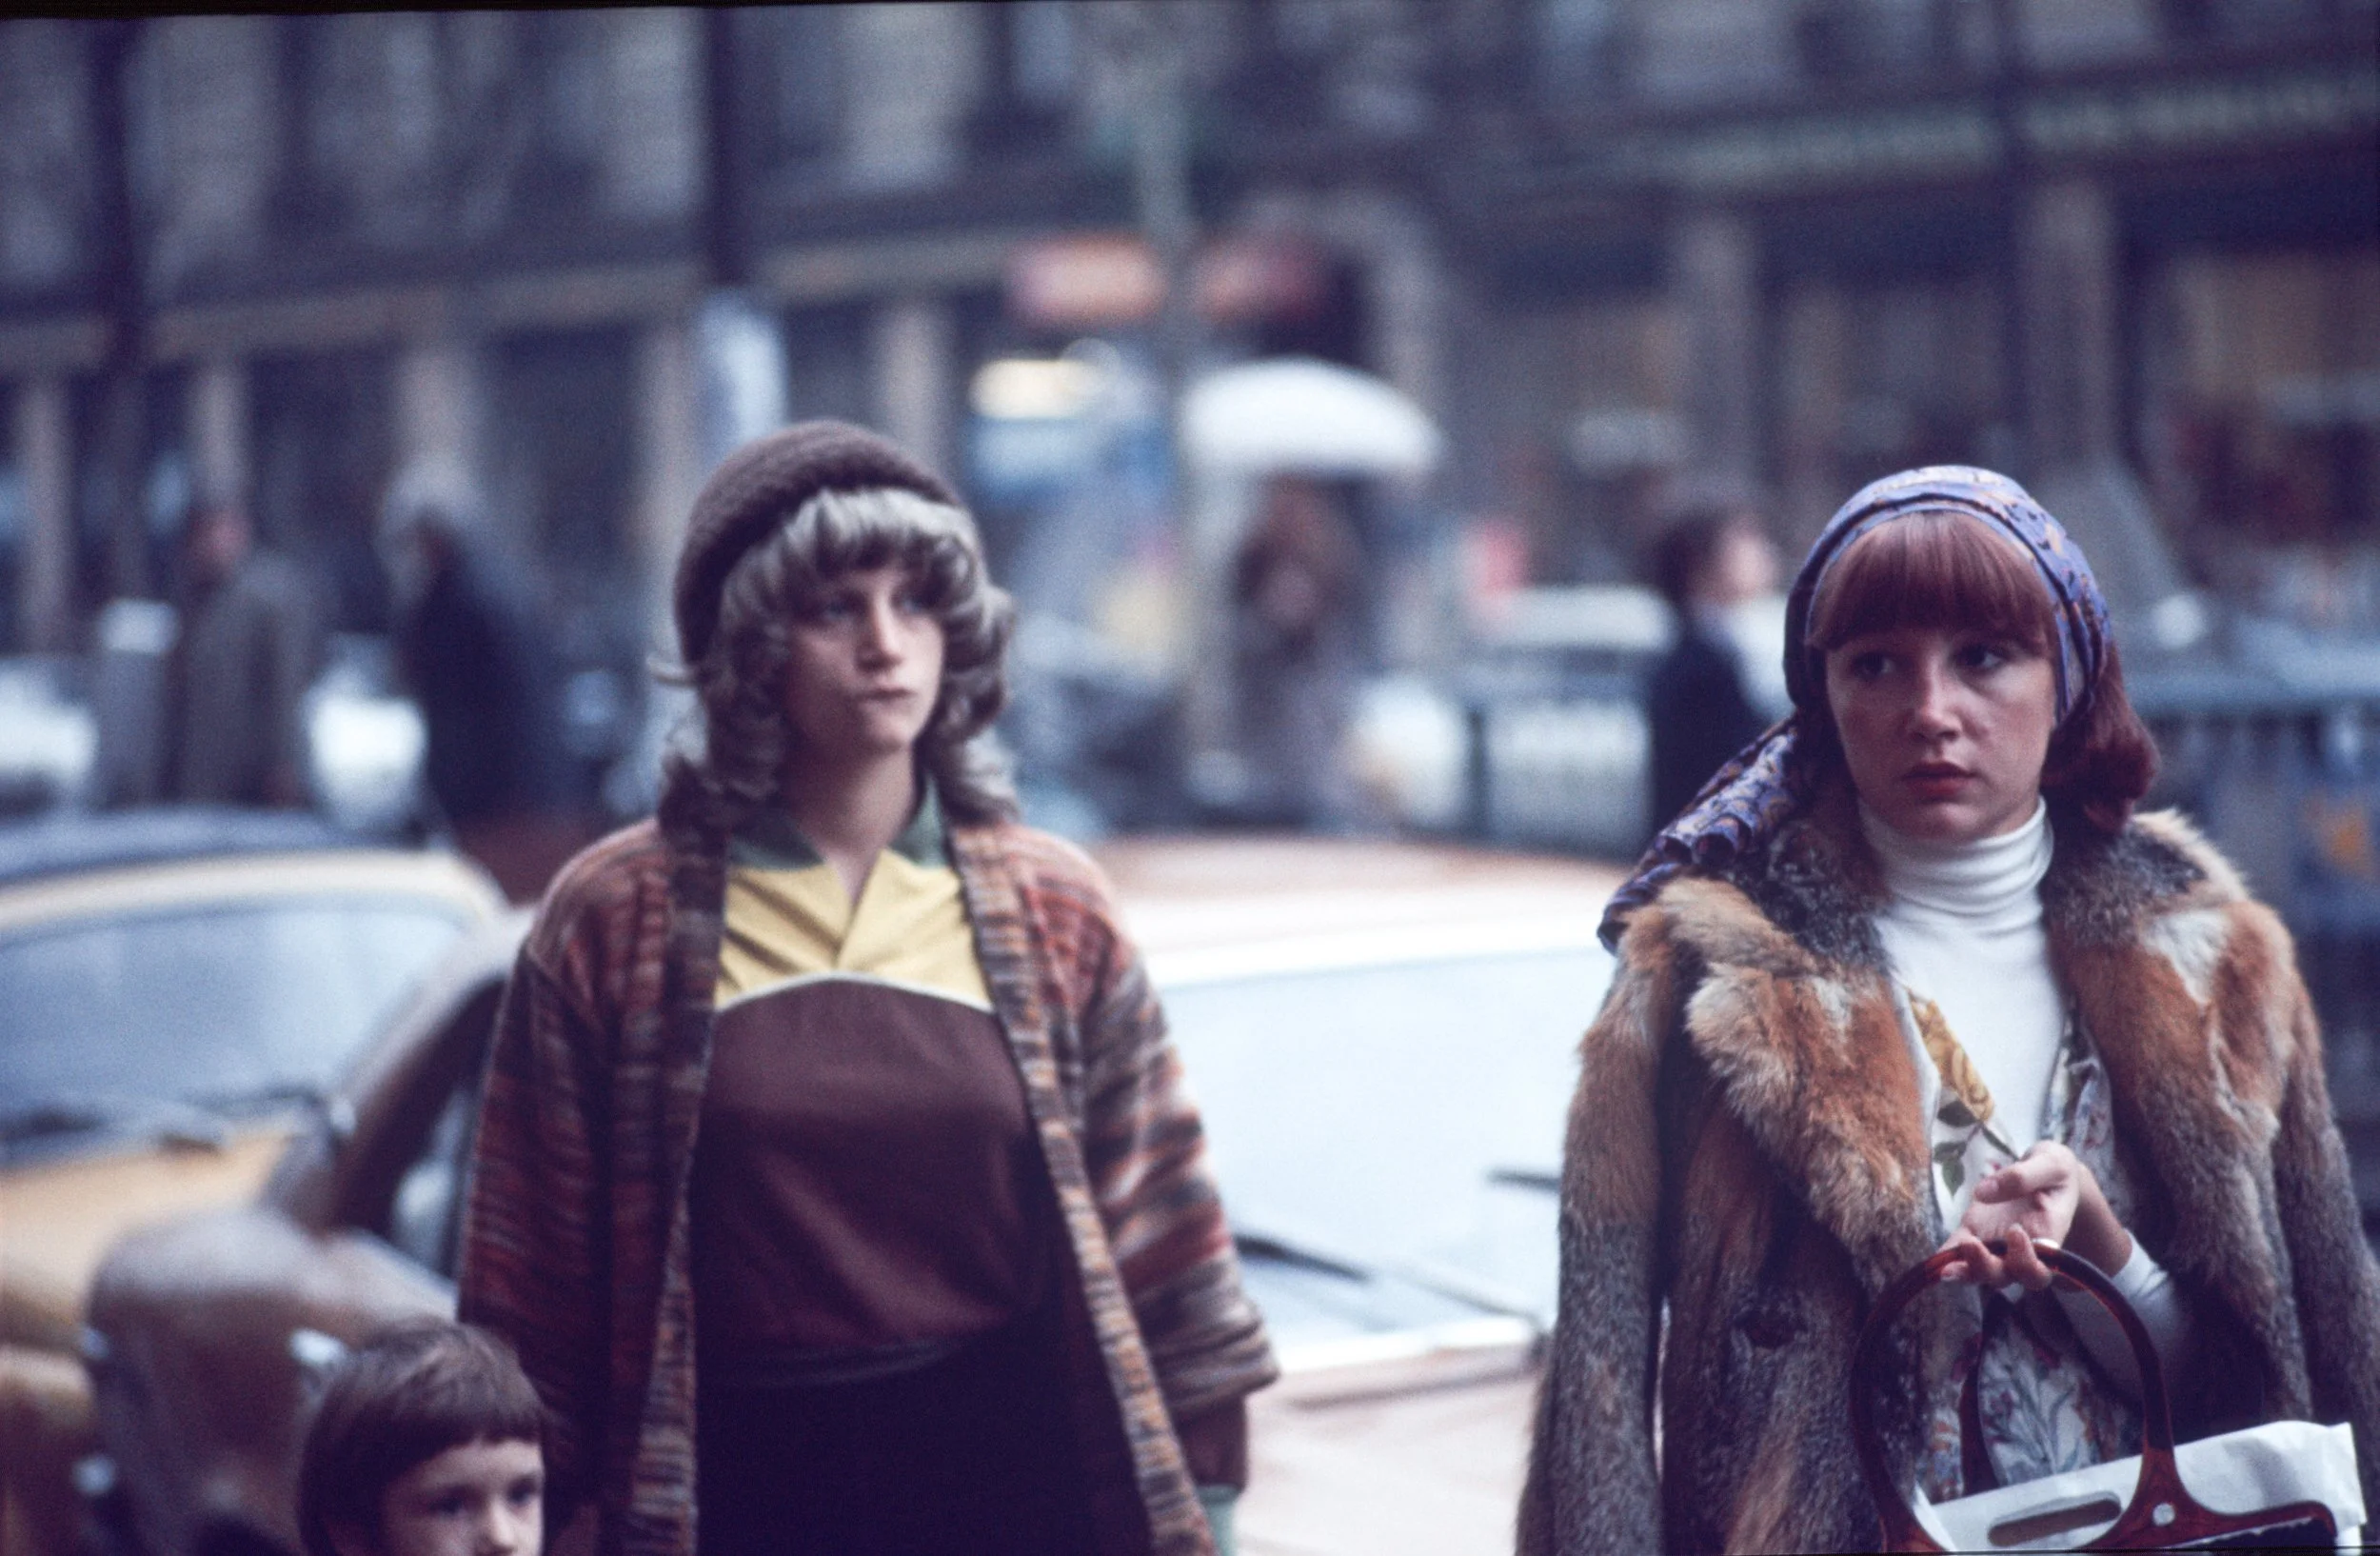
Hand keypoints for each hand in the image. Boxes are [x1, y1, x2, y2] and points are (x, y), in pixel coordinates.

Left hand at [1936, 1142, 2131, 1289]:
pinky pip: (1956, 1251)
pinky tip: (1934, 1263)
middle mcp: (2020, 1251)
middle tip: (1971, 1245)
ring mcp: (1994, 1244)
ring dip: (1963, 1271)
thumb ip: (2023, 1177)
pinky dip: (1946, 1258)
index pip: (2038, 1270)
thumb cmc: (2056, 1173)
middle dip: (1986, 1268)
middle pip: (2005, 1276)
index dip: (2026, 1262)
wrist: (2043, 1171)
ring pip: (1979, 1271)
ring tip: (1945, 1268)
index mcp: (2047, 1241)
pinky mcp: (1973, 1232)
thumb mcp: (2051, 1164)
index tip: (2016, 1232)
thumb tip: (1983, 1192)